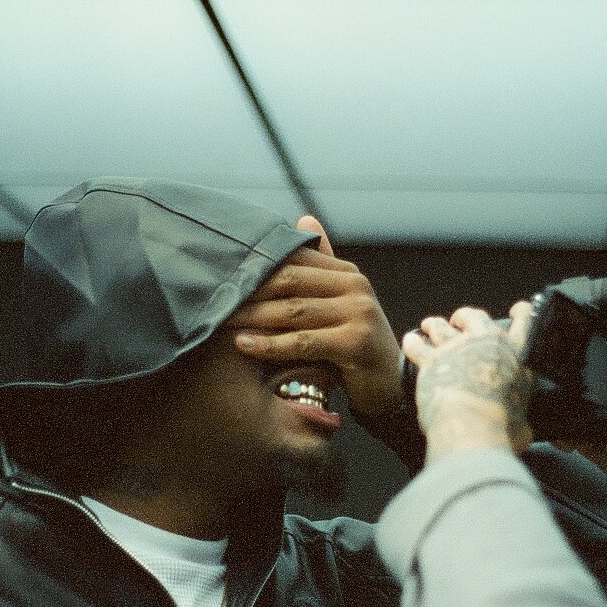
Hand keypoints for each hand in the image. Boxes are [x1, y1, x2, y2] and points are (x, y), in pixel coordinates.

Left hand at [227, 216, 402, 420]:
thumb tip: (304, 220)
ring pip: (293, 312)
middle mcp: (355, 287)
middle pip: (290, 282)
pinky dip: (270, 344)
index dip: (257, 268)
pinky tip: (244, 345)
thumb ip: (320, 268)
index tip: (223, 277)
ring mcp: (358, 314)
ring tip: (222, 322)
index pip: (294, 261)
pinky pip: (303, 341)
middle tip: (215, 301)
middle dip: (250, 292)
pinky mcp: (356, 343)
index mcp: (347, 274)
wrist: (390, 386)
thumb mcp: (339, 304)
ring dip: (253, 317)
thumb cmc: (355, 347)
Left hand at [400, 302, 534, 459]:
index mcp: (515, 354)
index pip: (524, 321)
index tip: (515, 311)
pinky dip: (413, 343)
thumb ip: (520, 418)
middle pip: (475, 316)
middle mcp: (486, 343)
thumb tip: (521, 431)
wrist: (473, 427)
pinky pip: (417, 345)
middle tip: (460, 321)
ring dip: (434, 324)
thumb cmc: (502, 427)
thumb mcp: (523, 421)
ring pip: (441, 326)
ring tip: (430, 325)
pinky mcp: (431, 361)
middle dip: (466, 316)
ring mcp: (456, 348)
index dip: (520, 312)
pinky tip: (410, 341)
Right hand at [561, 307, 606, 543]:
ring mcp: (590, 408)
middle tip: (541, 340)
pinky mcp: (579, 431)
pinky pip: (558, 420)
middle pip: (577, 363)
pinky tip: (544, 406)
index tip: (568, 310)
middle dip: (559, 353)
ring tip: (536, 371)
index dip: (588, 325)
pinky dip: (551, 416)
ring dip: (549, 384)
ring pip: (561, 390)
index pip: (602, 339)